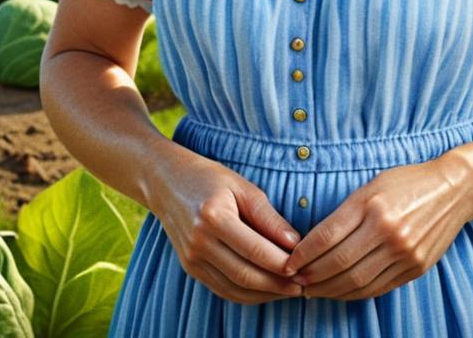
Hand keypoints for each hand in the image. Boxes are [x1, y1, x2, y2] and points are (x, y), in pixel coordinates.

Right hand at [148, 144, 305, 303]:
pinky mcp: (190, 268)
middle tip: (303, 285)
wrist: (167, 182)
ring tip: (290, 291)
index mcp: (214, 216)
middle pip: (245, 275)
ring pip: (235, 288)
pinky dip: (247, 294)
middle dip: (278, 284)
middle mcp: (199, 242)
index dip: (283, 263)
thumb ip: (268, 216)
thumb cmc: (210, 178)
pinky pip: (223, 289)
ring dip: (265, 294)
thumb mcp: (242, 186)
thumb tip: (295, 243)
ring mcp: (191, 259)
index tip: (306, 267)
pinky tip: (266, 290)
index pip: (255, 250)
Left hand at [281, 155, 472, 300]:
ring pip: (357, 281)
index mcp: (372, 204)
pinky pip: (378, 287)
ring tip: (313, 290)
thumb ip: (347, 211)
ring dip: (330, 290)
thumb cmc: (407, 182)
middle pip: (339, 263)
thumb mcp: (373, 185)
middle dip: (312, 276)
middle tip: (295, 282)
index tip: (288, 263)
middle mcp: (388, 229)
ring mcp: (404, 251)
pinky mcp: (416, 267)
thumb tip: (316, 242)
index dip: (304, 254)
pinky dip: (355, 293)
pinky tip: (341, 291)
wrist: (453, 190)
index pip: (328, 236)